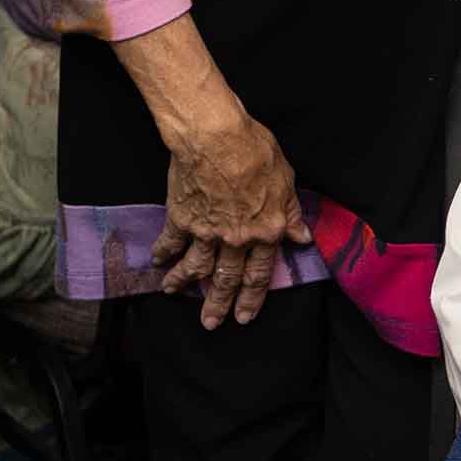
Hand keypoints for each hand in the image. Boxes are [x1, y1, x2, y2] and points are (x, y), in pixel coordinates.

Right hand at [151, 113, 310, 327]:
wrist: (217, 137)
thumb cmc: (256, 152)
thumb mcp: (286, 181)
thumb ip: (291, 213)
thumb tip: (301, 238)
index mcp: (266, 230)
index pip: (261, 273)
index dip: (253, 297)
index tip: (244, 315)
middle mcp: (236, 238)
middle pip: (226, 279)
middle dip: (218, 304)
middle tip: (210, 323)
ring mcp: (207, 231)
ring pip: (196, 267)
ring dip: (184, 284)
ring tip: (173, 293)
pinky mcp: (181, 218)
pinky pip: (170, 242)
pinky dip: (163, 254)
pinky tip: (158, 262)